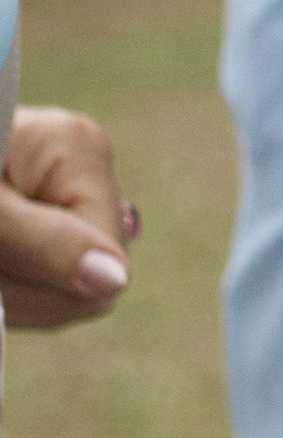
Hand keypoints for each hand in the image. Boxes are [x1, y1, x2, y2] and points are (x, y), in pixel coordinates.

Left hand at [0, 108, 135, 330]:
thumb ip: (42, 244)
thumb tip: (116, 282)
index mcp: (77, 147)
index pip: (104, 255)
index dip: (47, 276)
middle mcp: (84, 164)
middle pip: (90, 279)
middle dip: (25, 286)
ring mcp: (66, 191)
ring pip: (67, 290)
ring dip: (11, 290)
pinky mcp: (45, 215)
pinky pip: (47, 283)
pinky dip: (10, 286)